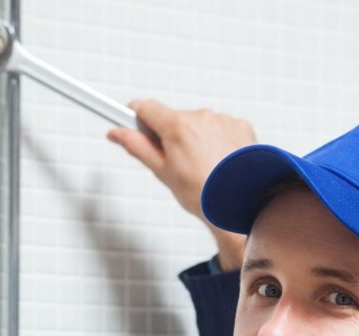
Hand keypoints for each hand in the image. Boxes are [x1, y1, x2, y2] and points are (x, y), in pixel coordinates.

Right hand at [108, 100, 255, 270]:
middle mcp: (201, 117)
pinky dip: (218, 141)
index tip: (131, 122)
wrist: (241, 204)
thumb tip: (117, 133)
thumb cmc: (204, 195)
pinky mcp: (240, 125)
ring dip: (196, 140)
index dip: (136, 116)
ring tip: (203, 169)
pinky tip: (220, 163)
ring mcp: (222, 120)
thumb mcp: (164, 173)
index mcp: (177, 126)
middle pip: (174, 119)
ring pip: (199, 125)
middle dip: (171, 136)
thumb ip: (138, 147)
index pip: (146, 107)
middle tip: (176, 164)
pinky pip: (221, 128)